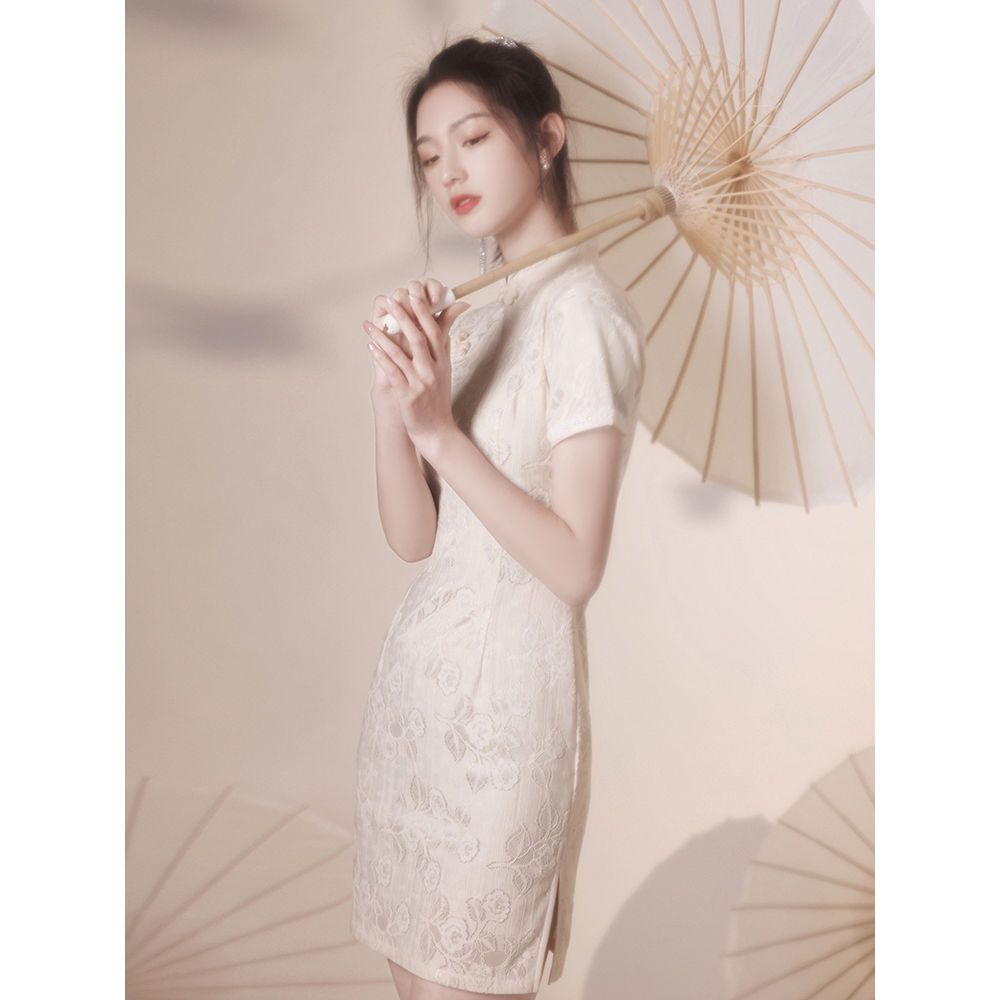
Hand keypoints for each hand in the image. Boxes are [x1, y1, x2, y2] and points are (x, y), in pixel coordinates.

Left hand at [366, 278, 449, 399]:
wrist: (437, 432)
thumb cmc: (437, 400)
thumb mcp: (444, 371)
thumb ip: (443, 348)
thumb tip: (447, 327)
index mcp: (442, 361)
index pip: (434, 330)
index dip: (423, 311)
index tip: (413, 294)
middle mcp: (433, 370)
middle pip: (418, 337)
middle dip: (404, 316)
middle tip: (391, 299)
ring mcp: (420, 382)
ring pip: (401, 354)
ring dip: (382, 337)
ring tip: (368, 324)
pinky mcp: (408, 395)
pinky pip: (393, 372)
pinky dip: (381, 358)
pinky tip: (370, 347)